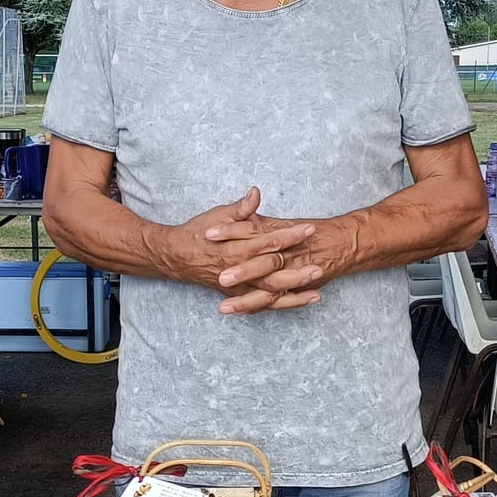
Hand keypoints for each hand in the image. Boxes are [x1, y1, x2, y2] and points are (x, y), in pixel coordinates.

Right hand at [170, 188, 323, 314]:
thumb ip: (241, 208)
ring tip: (318, 287)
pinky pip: (265, 303)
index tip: (309, 229)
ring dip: (295, 291)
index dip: (289, 235)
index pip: (267, 242)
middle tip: (320, 263)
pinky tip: (307, 299)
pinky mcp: (240, 295)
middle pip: (272, 271)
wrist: (177, 257)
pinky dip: (286, 303)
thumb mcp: (218, 215)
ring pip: (271, 292)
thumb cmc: (199, 233)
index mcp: (234, 248)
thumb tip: (256, 192)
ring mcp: (239, 286)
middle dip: (297, 268)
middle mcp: (238, 270)